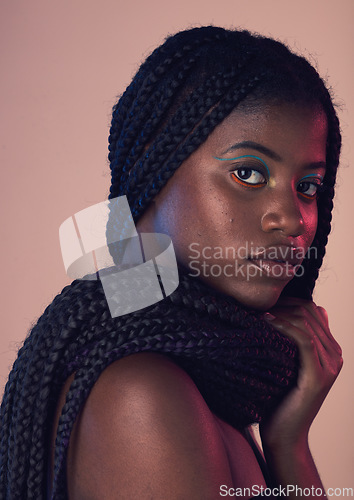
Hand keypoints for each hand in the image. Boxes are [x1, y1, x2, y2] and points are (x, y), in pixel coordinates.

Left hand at [261, 297, 342, 449]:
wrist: (283, 435)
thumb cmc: (278, 397)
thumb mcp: (286, 362)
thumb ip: (291, 340)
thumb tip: (278, 312)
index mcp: (330, 349)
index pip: (312, 309)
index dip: (288, 300)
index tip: (263, 303)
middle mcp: (335, 355)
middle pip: (309, 312)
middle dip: (282, 304)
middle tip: (256, 306)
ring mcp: (330, 366)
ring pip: (306, 322)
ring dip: (279, 313)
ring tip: (257, 313)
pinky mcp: (318, 376)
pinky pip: (303, 340)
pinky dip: (283, 326)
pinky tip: (265, 321)